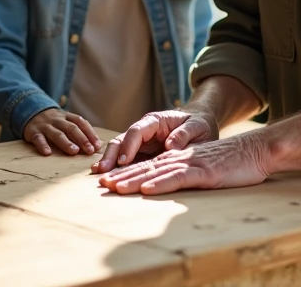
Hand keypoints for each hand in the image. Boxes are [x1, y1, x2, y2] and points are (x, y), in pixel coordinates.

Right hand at [22, 108, 100, 155]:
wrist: (30, 111)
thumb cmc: (53, 122)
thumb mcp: (65, 121)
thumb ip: (77, 130)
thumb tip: (95, 145)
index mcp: (67, 116)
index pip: (81, 123)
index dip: (90, 133)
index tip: (97, 146)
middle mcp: (57, 120)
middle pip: (71, 128)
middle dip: (82, 139)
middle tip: (90, 150)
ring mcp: (45, 125)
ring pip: (57, 134)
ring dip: (66, 142)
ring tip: (74, 151)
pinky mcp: (33, 132)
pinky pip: (39, 138)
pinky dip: (43, 145)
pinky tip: (48, 153)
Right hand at [91, 109, 217, 173]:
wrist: (200, 127)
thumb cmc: (198, 125)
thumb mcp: (197, 126)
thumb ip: (184, 133)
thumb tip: (170, 146)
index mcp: (155, 121)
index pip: (137, 131)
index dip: (129, 145)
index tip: (123, 160)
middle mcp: (143, 131)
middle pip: (122, 140)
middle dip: (111, 155)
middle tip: (102, 171)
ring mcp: (140, 143)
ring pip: (119, 151)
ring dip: (109, 163)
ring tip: (100, 177)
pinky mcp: (142, 155)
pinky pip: (127, 162)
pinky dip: (117, 170)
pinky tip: (110, 180)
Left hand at [98, 132, 269, 195]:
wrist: (254, 150)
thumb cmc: (230, 162)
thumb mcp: (201, 167)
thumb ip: (183, 172)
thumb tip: (164, 183)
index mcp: (178, 158)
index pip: (146, 166)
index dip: (125, 173)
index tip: (106, 182)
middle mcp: (180, 158)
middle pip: (146, 167)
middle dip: (122, 176)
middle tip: (101, 184)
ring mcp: (191, 164)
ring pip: (157, 171)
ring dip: (135, 180)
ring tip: (115, 187)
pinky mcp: (205, 172)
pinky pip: (180, 177)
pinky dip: (162, 183)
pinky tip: (147, 189)